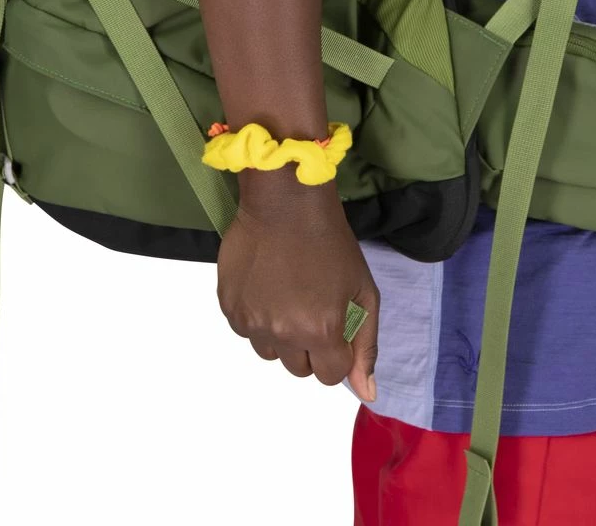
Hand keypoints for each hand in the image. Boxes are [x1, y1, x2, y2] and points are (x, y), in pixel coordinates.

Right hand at [216, 170, 378, 400]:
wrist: (285, 202)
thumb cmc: (331, 243)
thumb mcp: (363, 290)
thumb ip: (365, 345)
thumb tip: (367, 394)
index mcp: (320, 331)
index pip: (329, 375)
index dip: (336, 351)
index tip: (334, 323)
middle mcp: (282, 334)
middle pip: (299, 368)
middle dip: (309, 346)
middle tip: (311, 306)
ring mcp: (251, 322)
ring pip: (270, 352)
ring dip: (280, 335)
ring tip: (286, 295)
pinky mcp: (228, 306)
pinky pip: (246, 331)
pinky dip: (257, 317)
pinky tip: (266, 286)